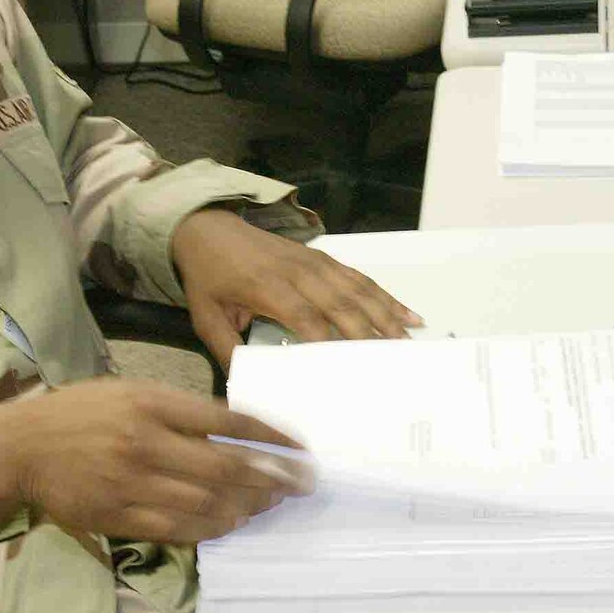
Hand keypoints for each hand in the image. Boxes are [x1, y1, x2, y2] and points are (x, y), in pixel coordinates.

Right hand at [3, 377, 312, 544]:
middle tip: (299, 485)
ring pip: (207, 504)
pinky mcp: (119, 517)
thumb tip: (237, 431)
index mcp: (152, 403)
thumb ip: (181, 410)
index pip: (227, 422)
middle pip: (226, 468)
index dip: (270, 438)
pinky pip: (178, 529)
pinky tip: (231, 523)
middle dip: (271, 479)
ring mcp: (132, 484)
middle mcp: (146, 443)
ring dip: (247, 507)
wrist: (22, 447)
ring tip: (270, 505)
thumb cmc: (82, 412)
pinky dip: (211, 528)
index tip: (300, 449)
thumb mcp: (133, 392)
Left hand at [171, 208, 421, 364]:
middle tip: (394, 361)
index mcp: (268, 288)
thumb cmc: (209, 276)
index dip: (327, 342)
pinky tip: (405, 312)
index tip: (348, 370)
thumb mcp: (205, 316)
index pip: (305, 318)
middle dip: (369, 332)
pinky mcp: (322, 258)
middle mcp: (298, 273)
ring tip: (408, 340)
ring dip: (385, 314)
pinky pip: (359, 277)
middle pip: (341, 304)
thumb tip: (244, 384)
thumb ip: (225, 349)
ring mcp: (314, 263)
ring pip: (357, 289)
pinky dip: (385, 295)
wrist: (209, 228)